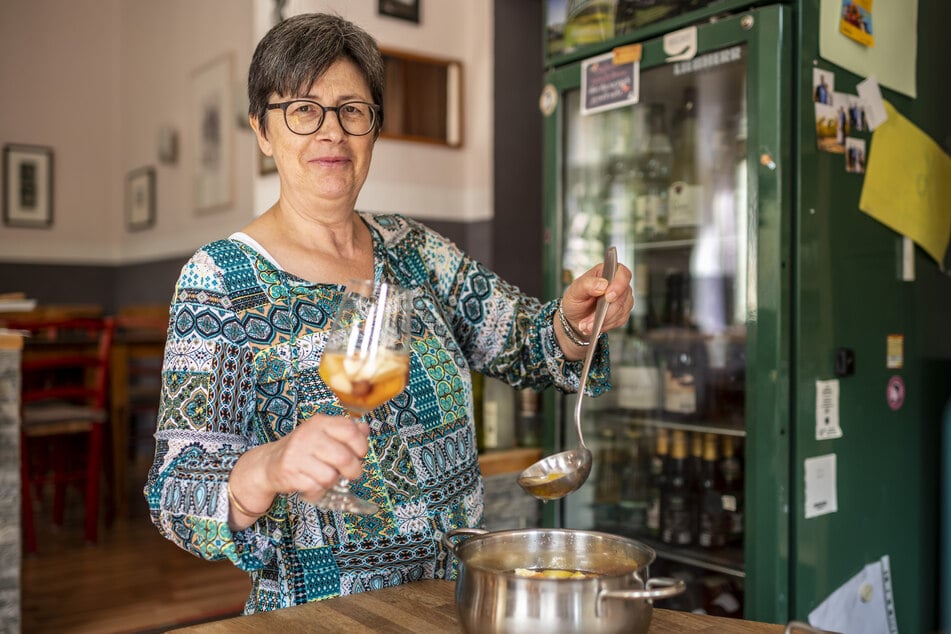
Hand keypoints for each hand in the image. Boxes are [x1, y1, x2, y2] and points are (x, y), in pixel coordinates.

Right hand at [227, 413, 369, 526]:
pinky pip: (315, 488)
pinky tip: (312, 485)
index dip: (361, 446)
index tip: (360, 455)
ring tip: (326, 477)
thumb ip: (346, 432)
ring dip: (332, 482)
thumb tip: (366, 429)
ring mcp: (297, 453)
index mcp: (320, 422)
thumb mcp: (324, 435)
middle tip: (351, 474)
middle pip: (344, 458)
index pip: (350, 431)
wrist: (269, 463)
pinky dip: (318, 491)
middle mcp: (308, 435)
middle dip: (353, 471)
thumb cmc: (304, 449)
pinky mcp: (289, 472)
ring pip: (330, 476)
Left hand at [560, 261, 633, 338]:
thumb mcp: (574, 291)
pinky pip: (620, 320)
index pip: (622, 273)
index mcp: (606, 272)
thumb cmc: (576, 300)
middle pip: (622, 296)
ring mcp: (623, 298)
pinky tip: (595, 326)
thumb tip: (602, 284)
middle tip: (588, 320)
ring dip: (603, 320)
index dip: (619, 285)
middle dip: (605, 311)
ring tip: (586, 325)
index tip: (608, 297)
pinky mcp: (623, 312)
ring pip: (621, 310)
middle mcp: (618, 284)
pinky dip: (606, 325)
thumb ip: (587, 284)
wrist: (576, 318)